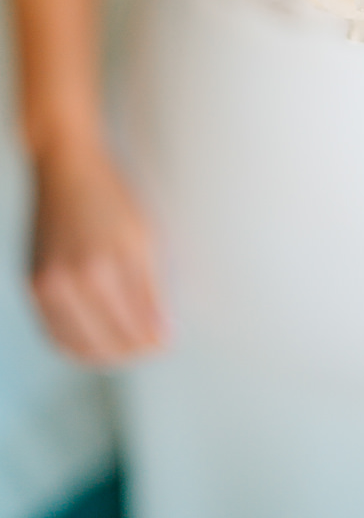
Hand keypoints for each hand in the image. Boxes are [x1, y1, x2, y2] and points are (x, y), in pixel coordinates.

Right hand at [31, 141, 166, 364]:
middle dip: (134, 351)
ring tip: (127, 349)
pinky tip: (95, 344)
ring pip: (78, 347)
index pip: (135, 327)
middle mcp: (72, 281)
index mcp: (105, 268)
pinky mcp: (32, 286)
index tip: (167, 342)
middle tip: (151, 347)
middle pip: (107, 342)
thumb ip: (151, 288)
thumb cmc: (111, 197)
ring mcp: (47, 285)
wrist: (66, 169)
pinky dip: (75, 347)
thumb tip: (162, 333)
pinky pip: (53, 333)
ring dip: (105, 356)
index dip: (154, 341)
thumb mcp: (143, 236)